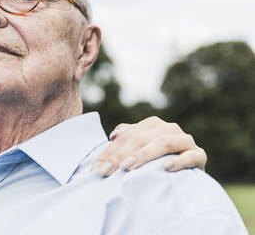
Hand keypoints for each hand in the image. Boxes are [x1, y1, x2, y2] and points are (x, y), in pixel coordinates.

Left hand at [92, 116, 206, 176]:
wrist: (189, 172)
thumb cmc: (158, 161)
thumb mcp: (140, 150)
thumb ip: (127, 139)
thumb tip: (114, 134)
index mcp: (152, 124)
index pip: (126, 136)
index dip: (109, 153)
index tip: (96, 169)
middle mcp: (168, 128)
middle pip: (140, 139)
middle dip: (120, 156)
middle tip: (106, 171)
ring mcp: (185, 140)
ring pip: (163, 143)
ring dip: (144, 155)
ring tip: (128, 166)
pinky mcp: (199, 155)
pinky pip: (191, 156)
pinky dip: (179, 161)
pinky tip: (166, 167)